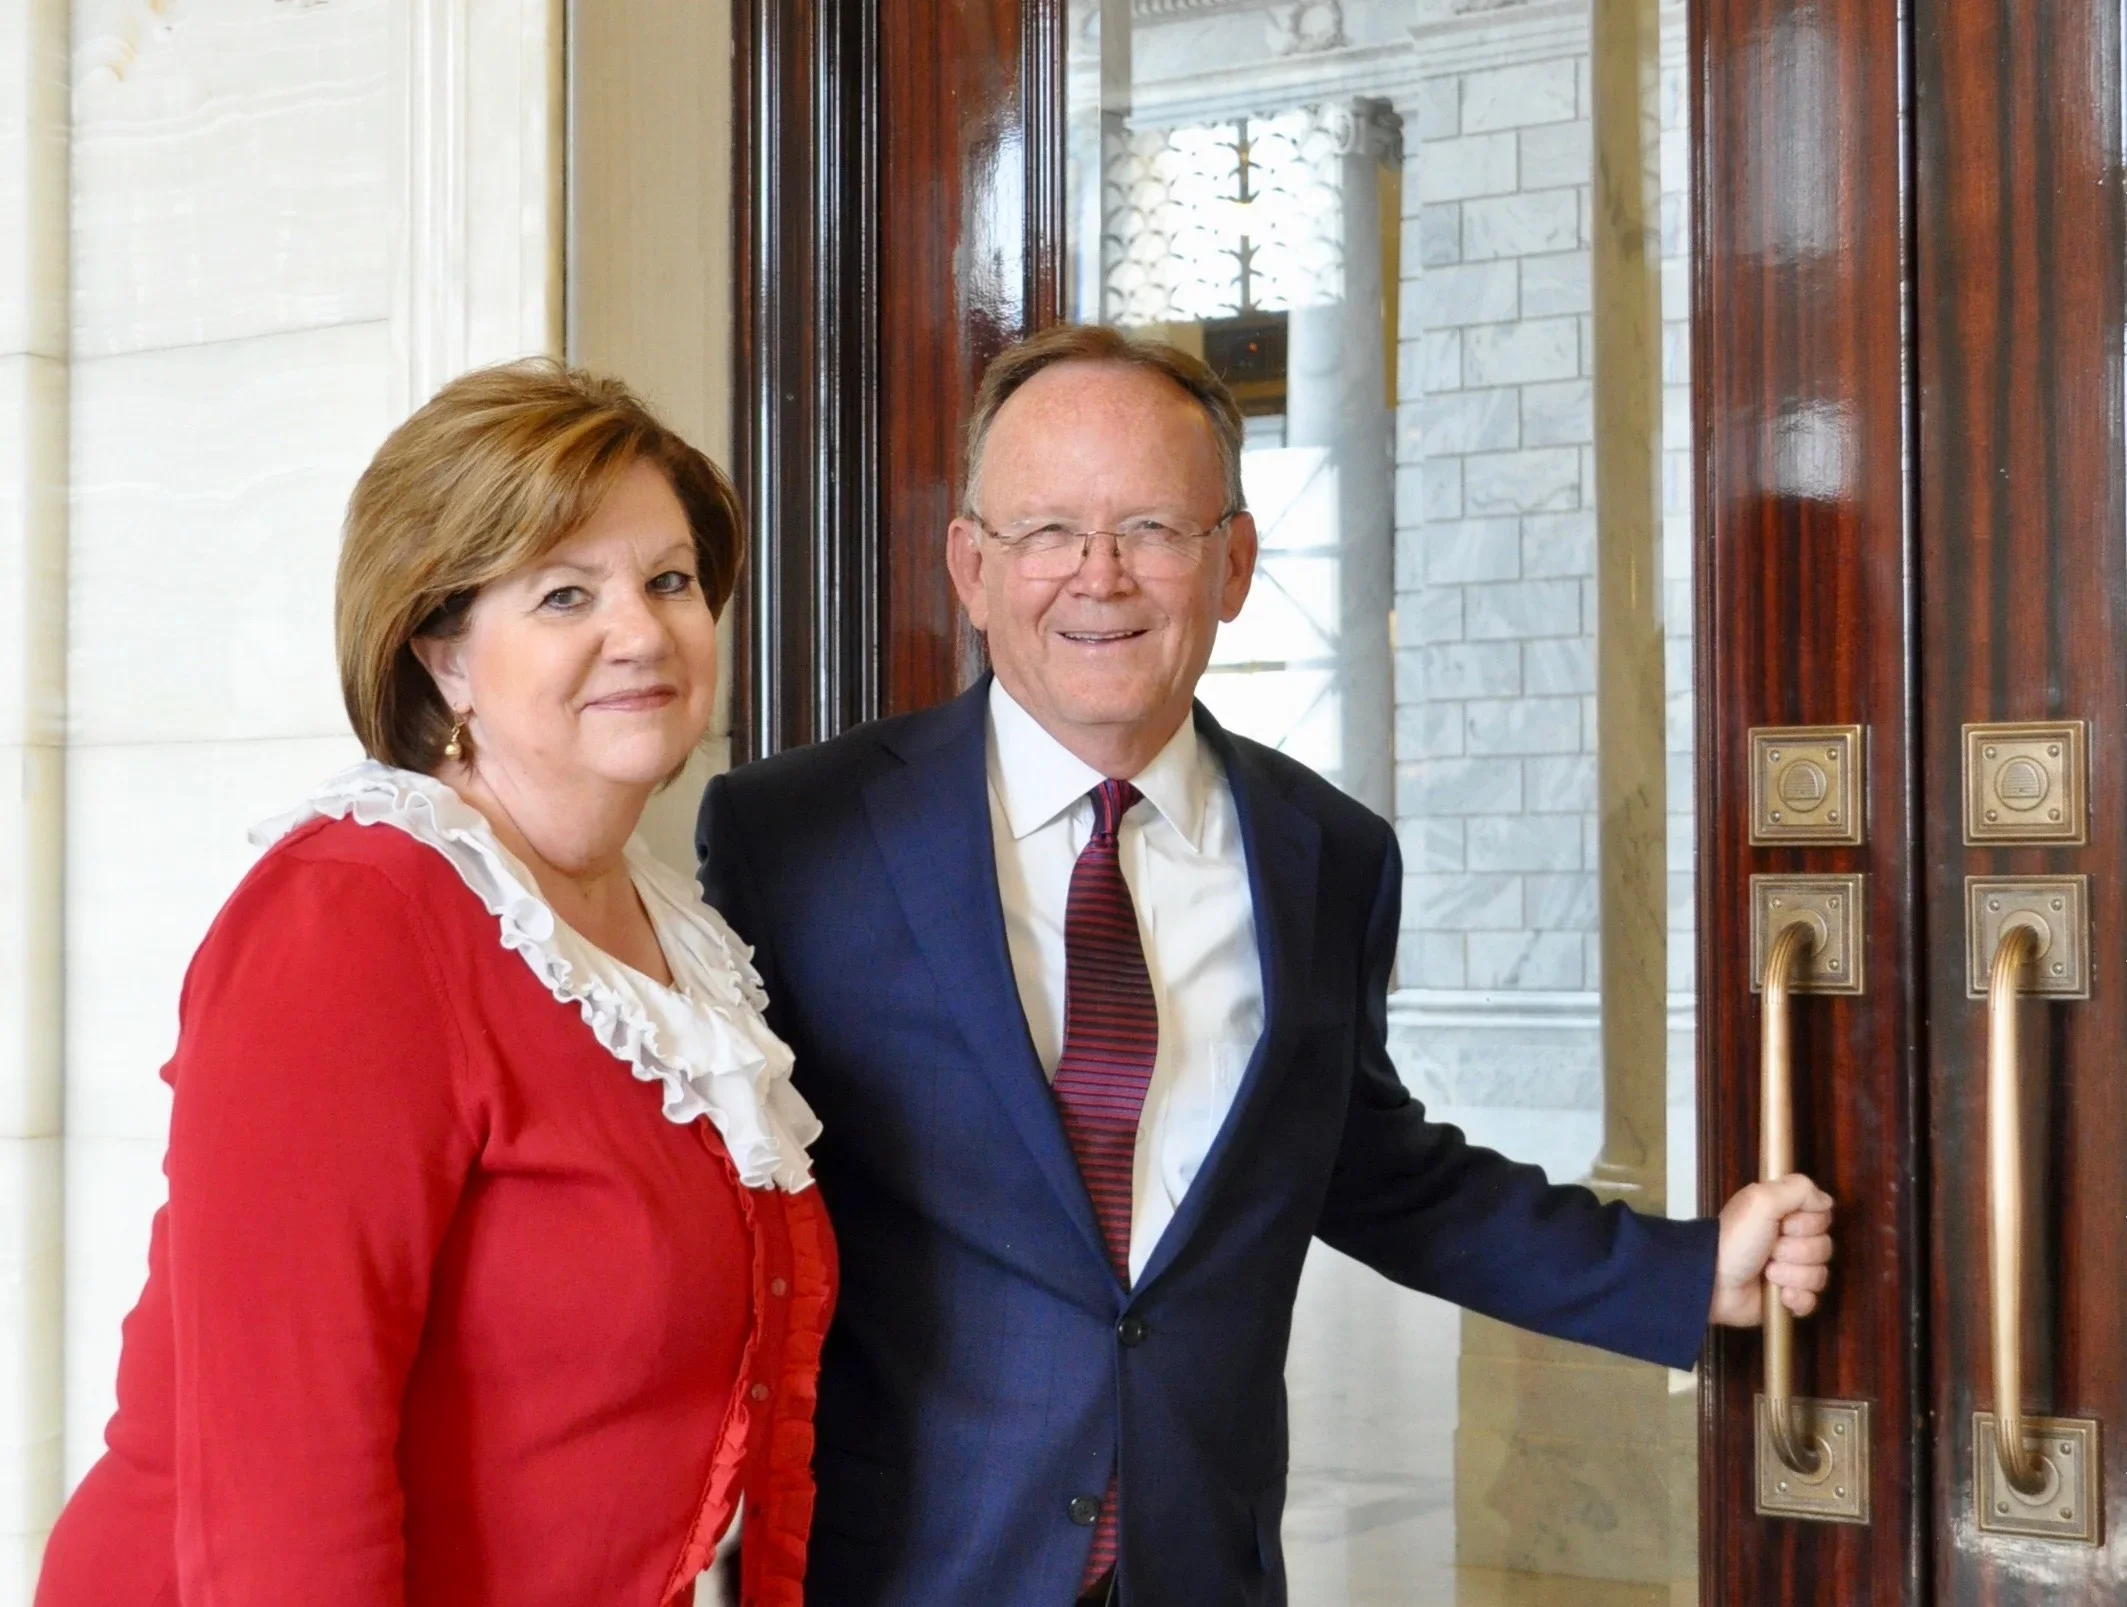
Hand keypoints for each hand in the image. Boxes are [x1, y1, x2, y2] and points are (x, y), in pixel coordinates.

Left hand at [1707, 1173, 1834, 1326]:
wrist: (1713, 1283)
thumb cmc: (1733, 1241)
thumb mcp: (1761, 1201)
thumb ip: (1797, 1189)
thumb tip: (1825, 1200)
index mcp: (1783, 1214)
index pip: (1822, 1216)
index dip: (1807, 1223)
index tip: (1783, 1224)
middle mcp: (1789, 1240)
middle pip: (1824, 1246)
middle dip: (1796, 1251)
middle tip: (1770, 1250)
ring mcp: (1790, 1270)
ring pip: (1819, 1274)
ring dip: (1792, 1274)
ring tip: (1767, 1272)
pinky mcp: (1787, 1297)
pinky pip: (1811, 1300)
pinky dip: (1796, 1298)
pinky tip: (1779, 1294)